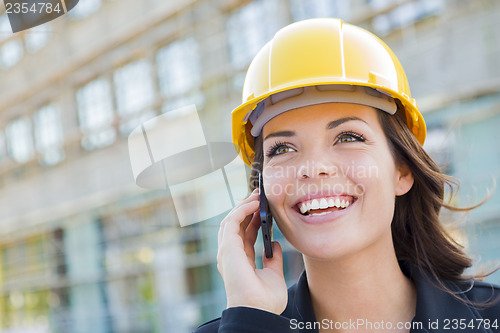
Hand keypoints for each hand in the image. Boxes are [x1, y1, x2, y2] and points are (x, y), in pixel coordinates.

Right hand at [217, 189, 287, 314]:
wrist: (258, 310)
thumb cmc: (265, 300)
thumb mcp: (274, 275)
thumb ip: (273, 260)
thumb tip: (275, 245)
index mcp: (240, 262)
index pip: (244, 235)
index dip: (253, 220)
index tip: (264, 210)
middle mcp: (231, 255)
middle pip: (236, 225)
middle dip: (247, 209)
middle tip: (260, 196)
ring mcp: (227, 251)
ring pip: (231, 220)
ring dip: (244, 205)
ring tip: (257, 195)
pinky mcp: (227, 247)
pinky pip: (232, 221)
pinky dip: (242, 209)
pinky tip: (255, 203)